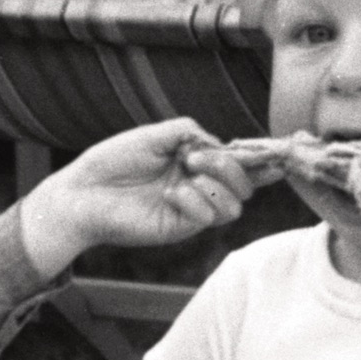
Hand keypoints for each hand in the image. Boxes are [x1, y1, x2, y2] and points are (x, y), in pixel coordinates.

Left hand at [19, 119, 254, 274]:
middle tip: (198, 158)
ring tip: (186, 174)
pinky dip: (196, 201)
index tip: (276, 158)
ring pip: (233, 206)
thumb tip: (219, 145)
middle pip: (243, 186)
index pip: (235, 164)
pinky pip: (209, 217)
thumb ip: (190, 132)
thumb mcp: (156, 135)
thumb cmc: (114, 160)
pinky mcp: (180, 227)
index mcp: (194, 162)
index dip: (259, 162)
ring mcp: (190, 209)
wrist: (84, 191)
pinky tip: (171, 195)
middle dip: (231, 169)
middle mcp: (197, 186)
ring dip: (216, 185)